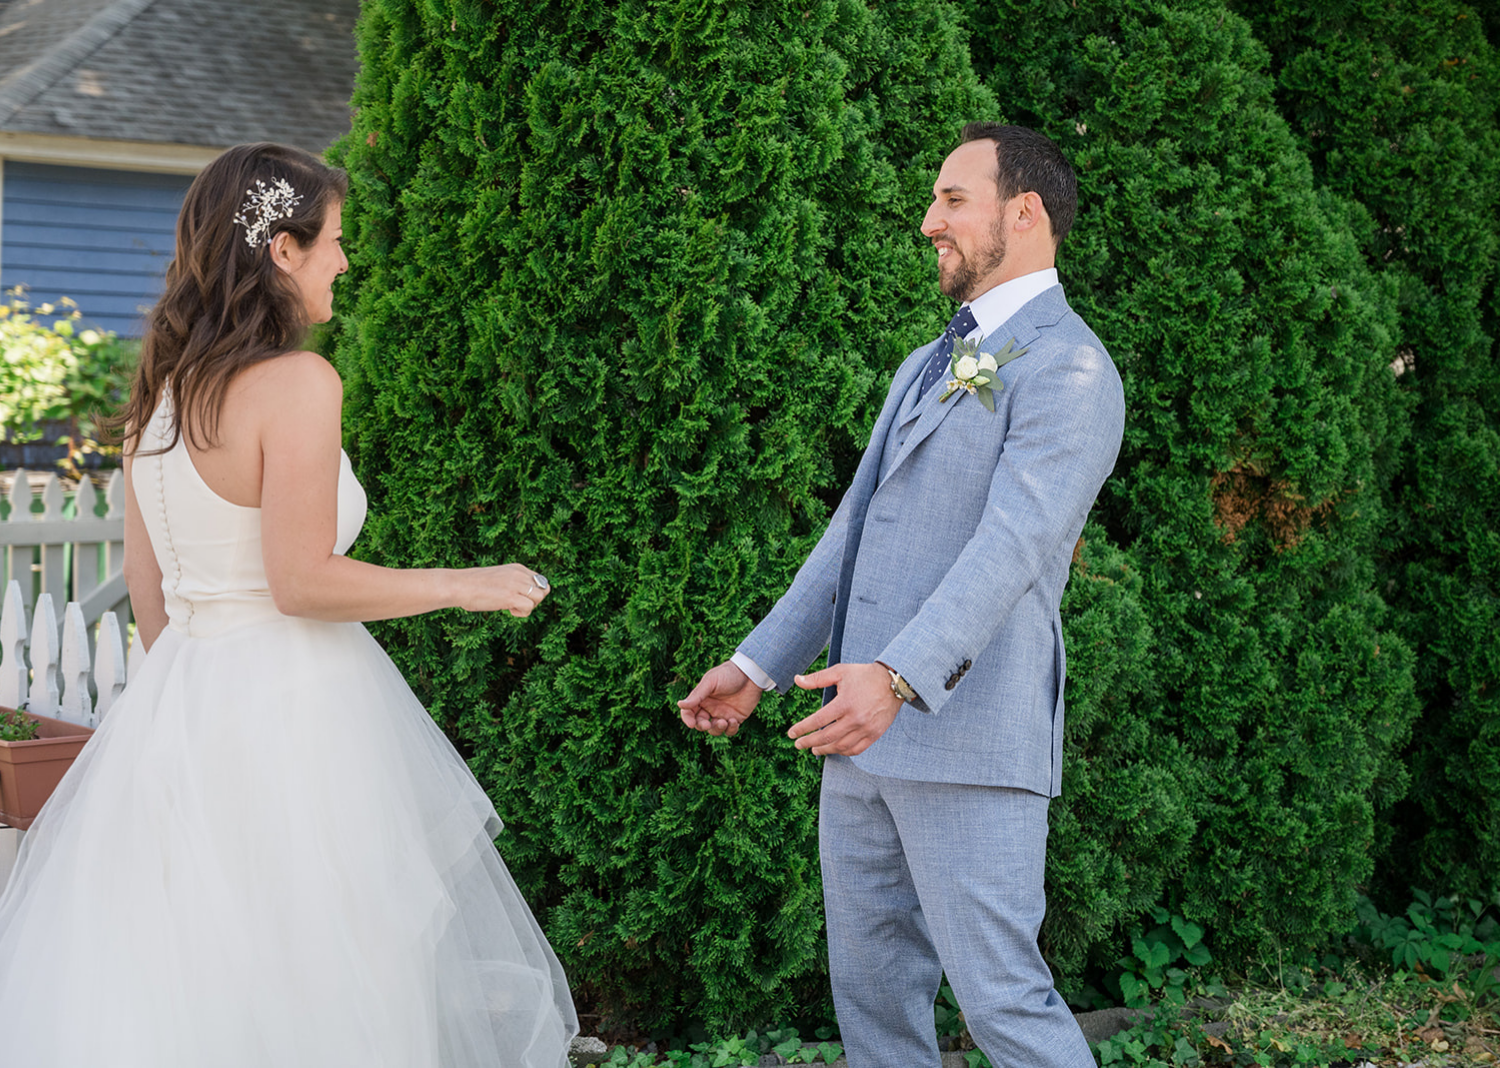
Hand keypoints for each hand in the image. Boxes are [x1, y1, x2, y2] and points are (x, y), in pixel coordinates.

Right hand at [456, 563, 551, 616]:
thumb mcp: (498, 578)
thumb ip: (512, 583)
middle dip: (535, 600)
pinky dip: (522, 613)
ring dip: (530, 607)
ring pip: (539, 598)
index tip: (518, 597)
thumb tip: (523, 598)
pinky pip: (530, 608)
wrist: (459, 585)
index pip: (540, 581)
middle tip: (518, 604)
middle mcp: (519, 574)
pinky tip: (509, 610)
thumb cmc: (473, 585)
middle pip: (544, 589)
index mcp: (517, 568)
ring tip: (513, 607)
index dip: (533, 593)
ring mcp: (516, 584)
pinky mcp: (510, 596)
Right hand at [678, 661, 763, 736]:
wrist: (751, 674)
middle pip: (700, 723)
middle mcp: (710, 708)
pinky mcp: (736, 718)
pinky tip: (734, 721)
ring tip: (724, 722)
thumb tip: (680, 705)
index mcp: (702, 698)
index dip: (687, 719)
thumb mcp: (711, 682)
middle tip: (707, 724)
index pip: (689, 712)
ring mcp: (723, 714)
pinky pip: (730, 730)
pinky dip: (730, 729)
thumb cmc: (729, 674)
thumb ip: (697, 695)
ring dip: (717, 729)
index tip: (691, 724)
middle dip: (702, 726)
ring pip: (714, 730)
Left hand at [787, 662, 902, 755]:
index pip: (818, 721)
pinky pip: (856, 749)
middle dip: (809, 742)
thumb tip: (797, 680)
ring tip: (814, 749)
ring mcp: (866, 728)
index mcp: (844, 703)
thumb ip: (817, 678)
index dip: (802, 729)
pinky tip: (835, 749)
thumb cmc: (865, 675)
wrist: (894, 682)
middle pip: (827, 737)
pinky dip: (843, 752)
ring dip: (825, 750)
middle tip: (798, 745)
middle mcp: (855, 718)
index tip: (791, 734)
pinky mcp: (874, 734)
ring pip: (841, 746)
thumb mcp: (840, 672)